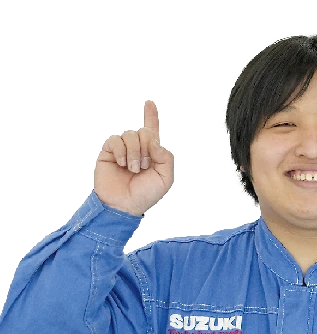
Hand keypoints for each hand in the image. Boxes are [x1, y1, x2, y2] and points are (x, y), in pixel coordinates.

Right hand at [94, 100, 173, 215]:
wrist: (123, 205)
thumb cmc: (144, 195)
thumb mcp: (164, 178)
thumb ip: (165, 158)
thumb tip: (154, 140)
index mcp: (152, 154)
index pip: (152, 131)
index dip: (152, 116)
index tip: (150, 103)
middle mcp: (137, 149)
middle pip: (144, 132)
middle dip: (146, 149)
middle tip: (144, 166)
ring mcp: (123, 150)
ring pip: (131, 135)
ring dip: (135, 153)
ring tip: (133, 169)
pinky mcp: (109, 152)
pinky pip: (116, 140)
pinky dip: (121, 151)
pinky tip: (122, 164)